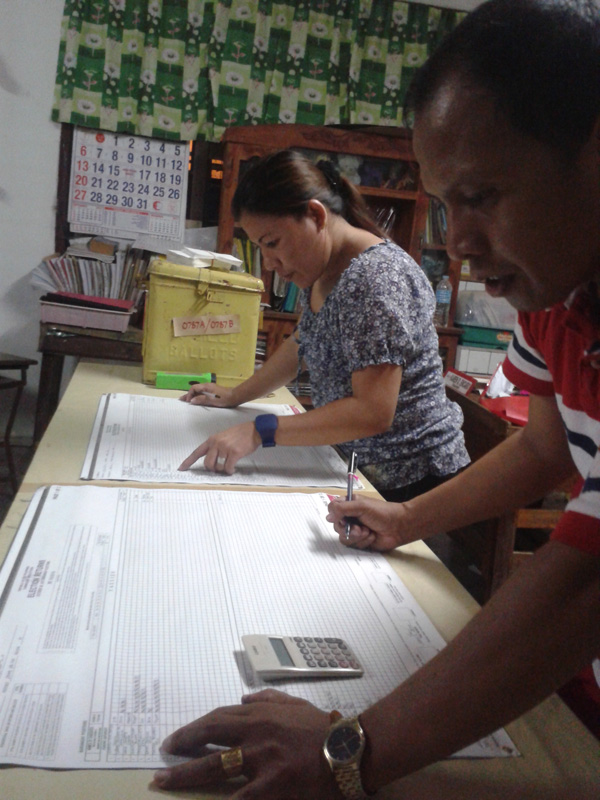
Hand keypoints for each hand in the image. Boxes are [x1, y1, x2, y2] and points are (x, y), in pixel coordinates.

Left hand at [152, 689, 340, 798]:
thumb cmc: (322, 727)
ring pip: (214, 765)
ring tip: (163, 781)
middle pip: (209, 735)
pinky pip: (240, 796)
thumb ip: (268, 698)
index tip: (177, 738)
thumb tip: (244, 698)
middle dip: (182, 744)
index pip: (217, 717)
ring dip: (185, 773)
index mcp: (259, 714)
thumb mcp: (294, 704)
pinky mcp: (272, 783)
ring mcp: (261, 758)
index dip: (194, 727)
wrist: (347, 749)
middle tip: (162, 754)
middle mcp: (254, 732)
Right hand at [179, 382, 237, 407]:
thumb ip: (202, 400)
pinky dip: (197, 396)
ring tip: (186, 401)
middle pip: (195, 389)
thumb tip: (192, 400)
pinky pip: (202, 393)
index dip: (189, 394)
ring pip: (198, 391)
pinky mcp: (213, 392)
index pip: (194, 388)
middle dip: (188, 395)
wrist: (235, 397)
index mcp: (206, 387)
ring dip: (192, 396)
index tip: (189, 402)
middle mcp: (207, 386)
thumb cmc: (224, 399)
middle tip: (181, 400)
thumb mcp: (213, 400)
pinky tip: (196, 400)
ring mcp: (210, 389)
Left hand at [179, 422, 259, 473]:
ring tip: (229, 466)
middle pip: (207, 464)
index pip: (197, 452)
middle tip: (219, 468)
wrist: (254, 430)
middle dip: (213, 469)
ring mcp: (225, 448)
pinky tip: (233, 469)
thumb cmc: (240, 434)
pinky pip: (228, 468)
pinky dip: (230, 471)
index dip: (188, 461)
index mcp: (212, 439)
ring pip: (218, 467)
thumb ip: (216, 446)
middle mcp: (216, 443)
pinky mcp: (234, 453)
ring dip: (223, 470)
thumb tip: (212, 462)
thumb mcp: (223, 437)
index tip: (181, 468)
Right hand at [326, 495, 409, 550]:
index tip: (342, 518)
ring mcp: (355, 530)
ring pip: (343, 537)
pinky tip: (372, 536)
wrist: (399, 527)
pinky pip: (353, 545)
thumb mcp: (361, 506)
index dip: (335, 515)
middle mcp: (350, 517)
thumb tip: (327, 517)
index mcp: (349, 505)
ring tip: (368, 532)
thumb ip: (342, 509)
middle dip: (348, 529)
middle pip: (336, 526)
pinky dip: (363, 541)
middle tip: (358, 528)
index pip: (333, 509)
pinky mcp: (360, 542)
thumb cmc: (382, 513)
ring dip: (356, 536)